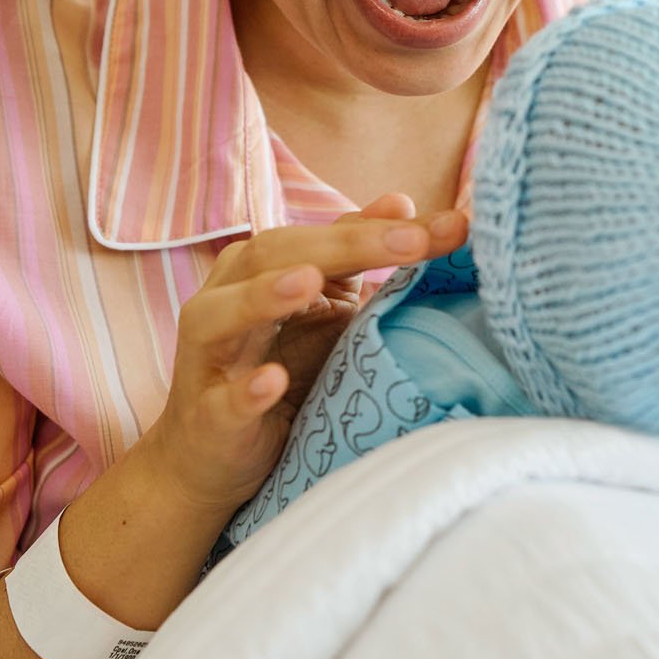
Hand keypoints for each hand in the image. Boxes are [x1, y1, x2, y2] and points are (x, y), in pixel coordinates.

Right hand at [135, 194, 467, 516]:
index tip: (451, 227)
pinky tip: (273, 382)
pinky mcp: (207, 417)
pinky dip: (246, 390)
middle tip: (411, 240)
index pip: (322, 236)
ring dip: (266, 297)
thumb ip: (356, 256)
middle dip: (346, 245)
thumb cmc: (278, 370)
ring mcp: (209, 358)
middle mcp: (224, 299)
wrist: (214, 459)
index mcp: (258, 267)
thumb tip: (401, 200)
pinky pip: (224, 400)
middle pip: (275, 255)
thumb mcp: (326, 312)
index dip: (384, 229)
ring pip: (225, 314)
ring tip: (311, 281)